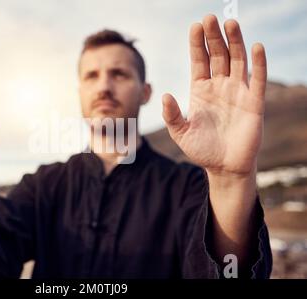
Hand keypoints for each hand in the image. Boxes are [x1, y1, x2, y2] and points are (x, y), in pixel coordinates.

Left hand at [162, 15, 266, 176]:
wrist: (224, 168)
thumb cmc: (202, 150)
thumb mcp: (181, 133)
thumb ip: (172, 115)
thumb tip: (164, 95)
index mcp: (200, 90)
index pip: (199, 61)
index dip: (197, 44)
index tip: (195, 26)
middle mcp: (219, 87)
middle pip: (217, 55)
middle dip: (213, 37)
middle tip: (210, 18)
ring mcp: (237, 92)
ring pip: (237, 61)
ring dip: (235, 42)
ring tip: (230, 23)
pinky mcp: (254, 103)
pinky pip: (257, 79)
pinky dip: (258, 63)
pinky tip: (255, 46)